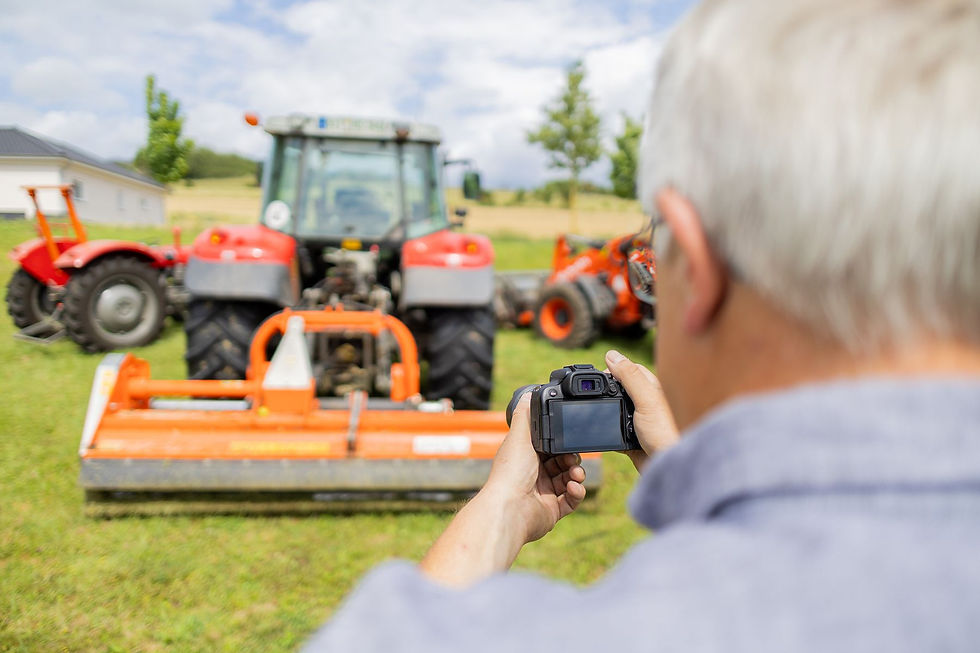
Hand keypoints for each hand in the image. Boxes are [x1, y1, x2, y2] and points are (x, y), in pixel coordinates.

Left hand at [483, 393, 586, 542]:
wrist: (510, 509)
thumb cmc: (510, 473)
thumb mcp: (518, 437)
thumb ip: (526, 415)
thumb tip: (528, 394)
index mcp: (525, 457)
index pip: (548, 446)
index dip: (560, 442)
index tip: (570, 438)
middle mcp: (533, 474)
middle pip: (562, 462)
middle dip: (572, 459)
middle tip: (573, 459)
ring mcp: (543, 493)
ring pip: (569, 480)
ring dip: (576, 474)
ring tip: (575, 474)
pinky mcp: (552, 510)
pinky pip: (571, 500)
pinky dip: (577, 492)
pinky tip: (574, 487)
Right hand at [605, 350, 679, 470]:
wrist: (671, 469)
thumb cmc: (668, 434)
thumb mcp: (647, 400)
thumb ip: (630, 377)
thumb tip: (611, 355)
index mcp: (653, 389)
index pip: (630, 369)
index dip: (613, 368)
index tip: (597, 374)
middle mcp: (647, 404)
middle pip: (620, 389)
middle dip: (606, 390)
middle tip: (591, 394)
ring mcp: (640, 422)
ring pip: (616, 411)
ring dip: (606, 412)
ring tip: (594, 412)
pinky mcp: (633, 440)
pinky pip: (614, 432)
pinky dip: (606, 432)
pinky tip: (601, 433)